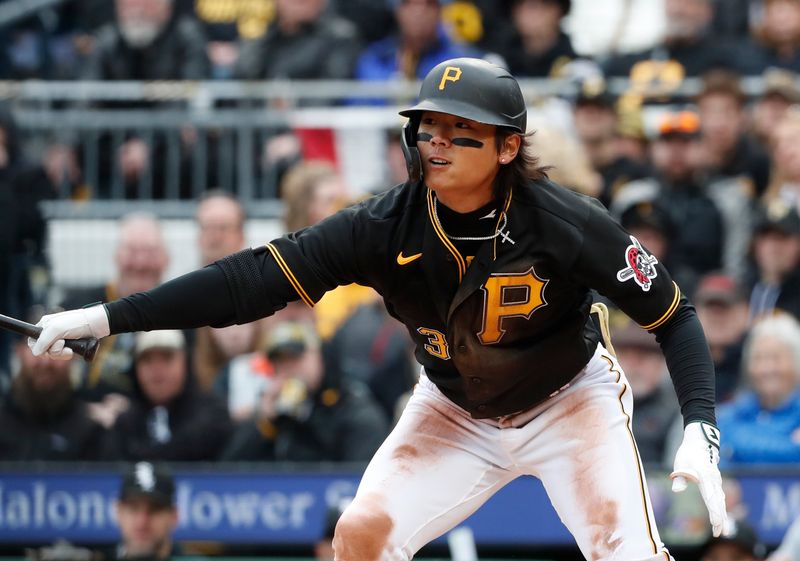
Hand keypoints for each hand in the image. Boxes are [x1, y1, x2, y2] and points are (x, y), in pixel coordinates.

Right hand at [29, 305, 109, 359]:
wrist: (98, 324)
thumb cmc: (78, 322)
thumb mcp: (57, 329)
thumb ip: (44, 341)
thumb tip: (35, 353)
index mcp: (45, 325)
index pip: (32, 340)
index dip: (37, 347)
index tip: (47, 348)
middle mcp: (51, 332)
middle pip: (43, 350)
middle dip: (53, 351)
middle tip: (63, 344)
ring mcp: (61, 340)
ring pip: (53, 354)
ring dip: (61, 354)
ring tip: (70, 349)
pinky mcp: (70, 346)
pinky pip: (63, 355)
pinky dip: (67, 355)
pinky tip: (73, 351)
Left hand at [670, 421, 728, 536]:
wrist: (700, 442)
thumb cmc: (688, 453)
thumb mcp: (680, 463)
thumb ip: (680, 478)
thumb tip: (677, 491)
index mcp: (705, 476)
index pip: (710, 496)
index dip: (713, 510)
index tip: (715, 522)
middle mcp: (714, 480)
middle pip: (718, 502)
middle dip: (719, 518)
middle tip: (719, 533)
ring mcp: (717, 481)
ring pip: (720, 500)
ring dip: (722, 515)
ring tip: (722, 530)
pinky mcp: (716, 482)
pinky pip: (720, 497)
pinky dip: (721, 508)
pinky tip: (722, 518)